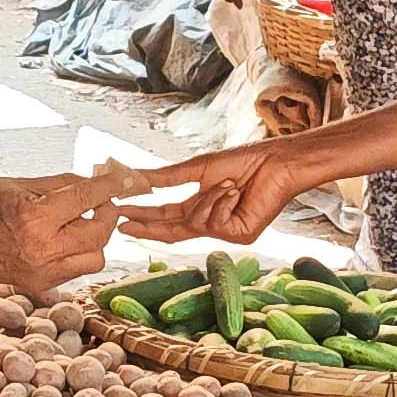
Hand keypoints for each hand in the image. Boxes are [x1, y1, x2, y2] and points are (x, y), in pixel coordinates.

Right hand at [0, 165, 148, 292]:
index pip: (86, 199)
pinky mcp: (39, 285)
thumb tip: (94, 179)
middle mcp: (40, 251)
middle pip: (99, 234)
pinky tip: (62, 238)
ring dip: (95, 238)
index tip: (122, 178)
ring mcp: (41, 273)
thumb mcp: (17, 183)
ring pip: (95, 258)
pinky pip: (77, 269)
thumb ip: (60, 184)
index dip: (109, 186)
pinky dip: (78, 252)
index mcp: (33, 220)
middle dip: (107, 213)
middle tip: (100, 201)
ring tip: (79, 222)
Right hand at [120, 143, 306, 244]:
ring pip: (195, 224)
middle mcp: (211, 222)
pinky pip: (215, 224)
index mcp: (200, 206)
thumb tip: (133, 175)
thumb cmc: (242, 161)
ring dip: (207, 200)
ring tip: (228, 183)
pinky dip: (221, 204)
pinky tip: (235, 191)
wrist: (276, 162)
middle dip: (149, 225)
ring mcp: (226, 231)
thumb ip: (165, 177)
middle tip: (124, 220)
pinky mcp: (241, 235)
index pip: (167, 217)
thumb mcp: (196, 169)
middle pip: (173, 230)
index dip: (143, 216)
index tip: (120, 212)